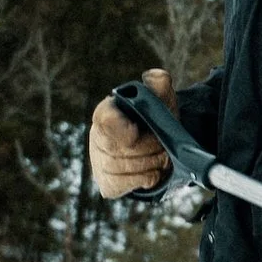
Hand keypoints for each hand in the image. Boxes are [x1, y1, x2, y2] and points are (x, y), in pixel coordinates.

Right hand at [88, 74, 173, 197]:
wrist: (156, 148)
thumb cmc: (155, 121)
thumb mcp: (161, 101)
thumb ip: (160, 84)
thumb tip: (154, 77)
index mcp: (106, 113)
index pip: (105, 120)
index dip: (122, 128)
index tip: (137, 131)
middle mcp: (97, 138)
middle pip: (121, 149)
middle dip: (150, 147)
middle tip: (163, 144)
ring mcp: (100, 163)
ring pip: (126, 168)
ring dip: (151, 163)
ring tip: (161, 156)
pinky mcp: (107, 184)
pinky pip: (127, 185)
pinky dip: (146, 178)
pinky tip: (153, 171)